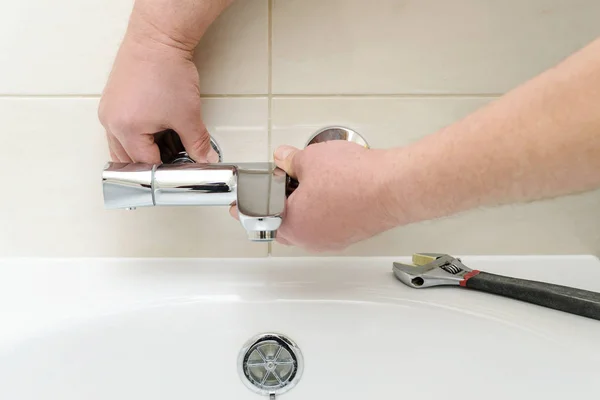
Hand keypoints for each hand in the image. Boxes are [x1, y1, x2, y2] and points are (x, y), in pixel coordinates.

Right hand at [98, 35, 217, 163]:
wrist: (158, 38)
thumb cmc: (166, 69)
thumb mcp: (187, 115)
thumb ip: (197, 143)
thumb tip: (205, 158)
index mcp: (125, 129)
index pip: (145, 165)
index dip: (166, 170)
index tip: (181, 170)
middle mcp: (111, 122)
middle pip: (129, 160)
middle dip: (152, 162)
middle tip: (175, 158)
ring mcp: (109, 111)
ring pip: (123, 146)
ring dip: (144, 149)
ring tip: (168, 140)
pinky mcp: (113, 101)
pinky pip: (121, 129)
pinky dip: (138, 135)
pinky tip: (158, 127)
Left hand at [231, 141, 400, 251]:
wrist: (395, 188)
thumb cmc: (356, 179)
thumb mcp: (310, 158)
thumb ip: (289, 160)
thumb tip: (283, 158)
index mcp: (293, 224)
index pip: (259, 216)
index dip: (248, 204)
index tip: (240, 205)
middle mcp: (311, 239)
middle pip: (284, 224)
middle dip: (279, 205)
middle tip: (281, 186)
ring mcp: (333, 240)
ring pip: (308, 226)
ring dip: (304, 209)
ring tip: (312, 184)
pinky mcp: (352, 235)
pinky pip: (328, 225)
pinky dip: (324, 212)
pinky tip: (334, 192)